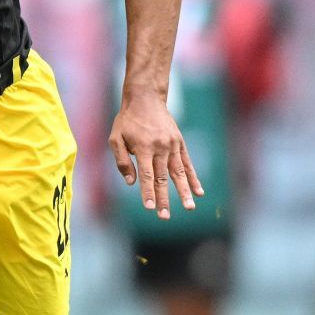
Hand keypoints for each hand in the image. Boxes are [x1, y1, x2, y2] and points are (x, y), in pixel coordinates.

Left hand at [109, 90, 201, 219]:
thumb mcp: (116, 138)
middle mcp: (160, 147)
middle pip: (162, 178)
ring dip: (183, 192)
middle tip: (165, 216)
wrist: (146, 98)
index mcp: (143, 147)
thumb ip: (122, 160)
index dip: (148, 192)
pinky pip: (187, 163)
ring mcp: (172, 145)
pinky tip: (198, 192)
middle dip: (164, 198)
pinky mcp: (180, 143)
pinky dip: (193, 178)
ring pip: (178, 173)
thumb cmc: (127, 120)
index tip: (150, 208)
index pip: (146, 175)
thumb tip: (131, 182)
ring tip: (189, 207)